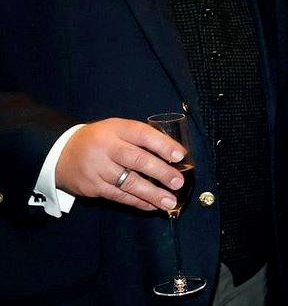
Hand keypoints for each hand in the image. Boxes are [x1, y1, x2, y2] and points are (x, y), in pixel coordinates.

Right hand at [54, 118, 185, 211]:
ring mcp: (97, 169)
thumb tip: (174, 155)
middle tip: (178, 182)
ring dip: (152, 194)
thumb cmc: (99, 140)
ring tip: (170, 201)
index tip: (180, 156)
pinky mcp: (92, 187)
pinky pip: (119, 196)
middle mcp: (106, 148)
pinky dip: (137, 202)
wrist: (59, 153)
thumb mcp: (116, 129)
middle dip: (161, 172)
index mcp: (116, 129)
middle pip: (137, 160)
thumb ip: (140, 139)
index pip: (143, 135)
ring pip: (129, 183)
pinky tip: (152, 205)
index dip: (162, 145)